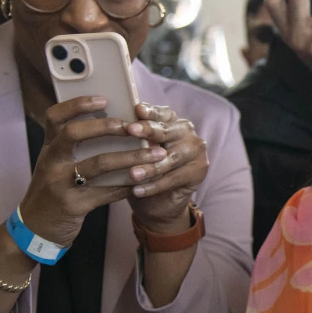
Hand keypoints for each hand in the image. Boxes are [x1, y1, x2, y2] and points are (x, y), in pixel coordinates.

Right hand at [18, 96, 172, 245]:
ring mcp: (59, 184)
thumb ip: (75, 147)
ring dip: (131, 157)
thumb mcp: (57, 164)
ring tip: (156, 154)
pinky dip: (128, 185)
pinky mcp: (73, 206)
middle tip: (134, 126)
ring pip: (97, 164)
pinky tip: (146, 181)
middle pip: (75, 134)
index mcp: (48, 148)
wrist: (35, 228)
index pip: (55, 116)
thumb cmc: (54, 189)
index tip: (103, 99)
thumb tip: (116, 124)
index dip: (78, 104)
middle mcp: (51, 162)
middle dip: (107, 127)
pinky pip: (107, 193)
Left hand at [125, 103, 208, 232]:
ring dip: (150, 167)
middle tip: (130, 130)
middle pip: (166, 132)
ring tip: (132, 174)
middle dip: (148, 130)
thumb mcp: (137, 150)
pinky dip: (154, 186)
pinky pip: (174, 179)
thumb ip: (134, 136)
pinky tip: (137, 191)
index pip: (162, 113)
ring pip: (170, 158)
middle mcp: (188, 133)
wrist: (157, 202)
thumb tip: (112, 122)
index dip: (151, 111)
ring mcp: (197, 152)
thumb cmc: (142, 169)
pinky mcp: (199, 171)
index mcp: (173, 122)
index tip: (137, 109)